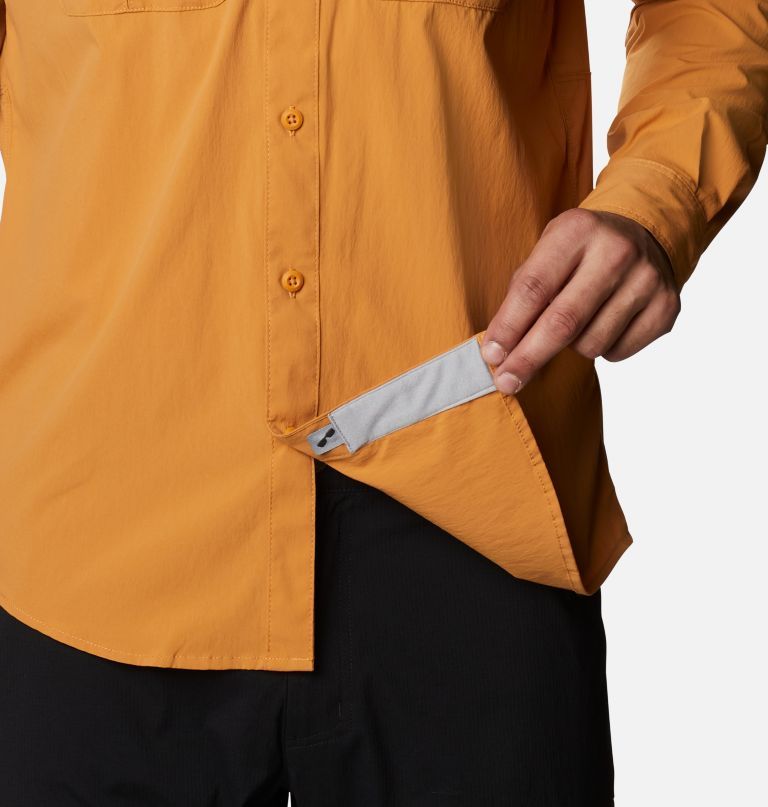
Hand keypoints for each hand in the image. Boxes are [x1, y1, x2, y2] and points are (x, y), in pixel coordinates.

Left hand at [480, 208, 680, 393]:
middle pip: (563, 322)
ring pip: (591, 344)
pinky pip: (618, 352)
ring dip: (571, 348)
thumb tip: (499, 350)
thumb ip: (522, 294)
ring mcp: (646, 279)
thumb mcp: (548, 252)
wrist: (645, 232)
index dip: (509, 326)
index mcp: (576, 231)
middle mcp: (616, 251)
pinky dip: (603, 349)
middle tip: (507, 382)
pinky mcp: (667, 306)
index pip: (534, 288)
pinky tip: (605, 323)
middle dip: (529, 357)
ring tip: (576, 324)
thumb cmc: (580, 251)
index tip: (492, 356)